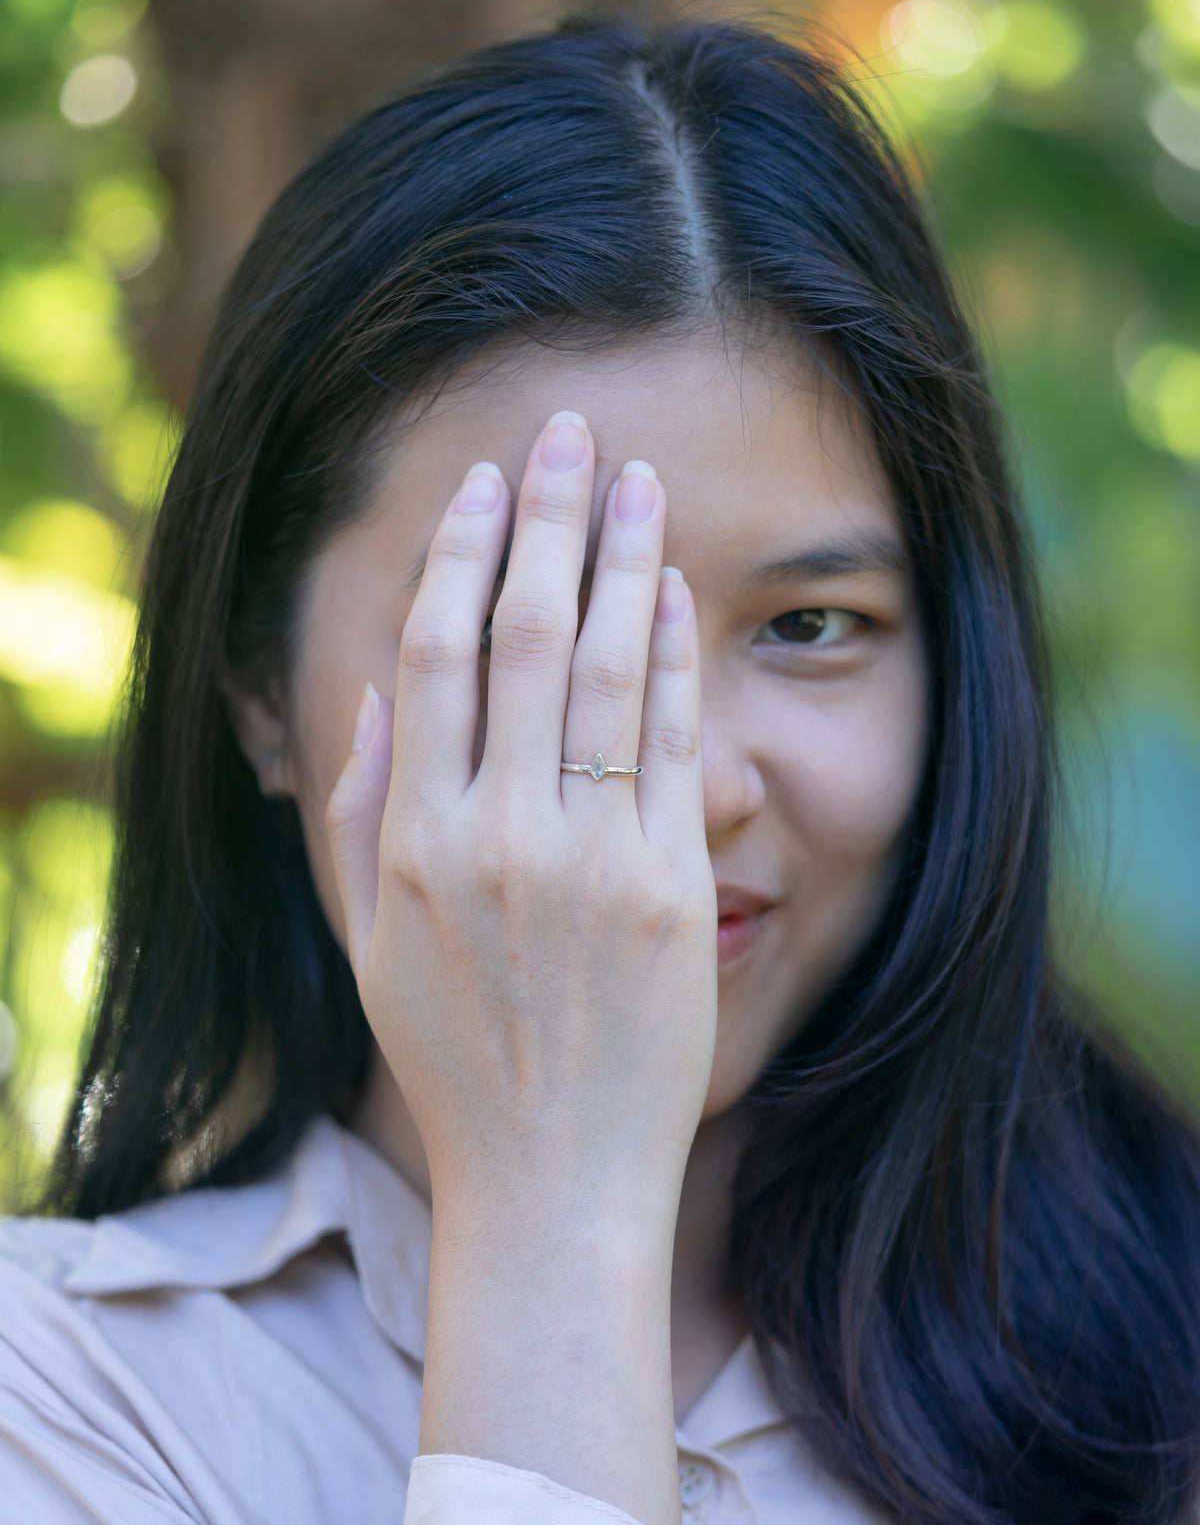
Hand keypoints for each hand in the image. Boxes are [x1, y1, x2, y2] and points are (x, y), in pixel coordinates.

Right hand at [326, 410, 716, 1218]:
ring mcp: (590, 858)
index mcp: (413, 837)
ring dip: (626, 558)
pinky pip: (674, 742)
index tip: (484, 483)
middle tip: (569, 433)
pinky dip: (676, 654)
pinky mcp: (670, 888)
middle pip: (529, 633)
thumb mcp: (370, 941)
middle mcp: (497, 832)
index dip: (462, 552)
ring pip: (612, 668)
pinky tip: (675, 590)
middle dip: (549, 517)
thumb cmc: (458, 1057)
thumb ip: (356, 811)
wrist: (553, 1177)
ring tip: (640, 481)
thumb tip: (377, 695)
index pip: (437, 651)